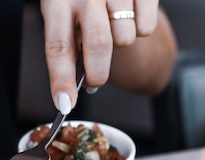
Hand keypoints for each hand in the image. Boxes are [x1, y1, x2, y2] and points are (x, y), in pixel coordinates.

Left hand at [40, 0, 159, 113]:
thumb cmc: (80, 0)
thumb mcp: (63, 16)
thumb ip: (68, 46)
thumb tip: (70, 90)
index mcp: (58, 2)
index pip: (58, 46)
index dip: (61, 79)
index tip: (65, 104)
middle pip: (98, 45)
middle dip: (98, 73)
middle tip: (95, 80)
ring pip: (125, 37)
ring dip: (120, 41)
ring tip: (112, 26)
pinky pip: (146, 27)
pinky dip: (140, 29)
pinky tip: (130, 15)